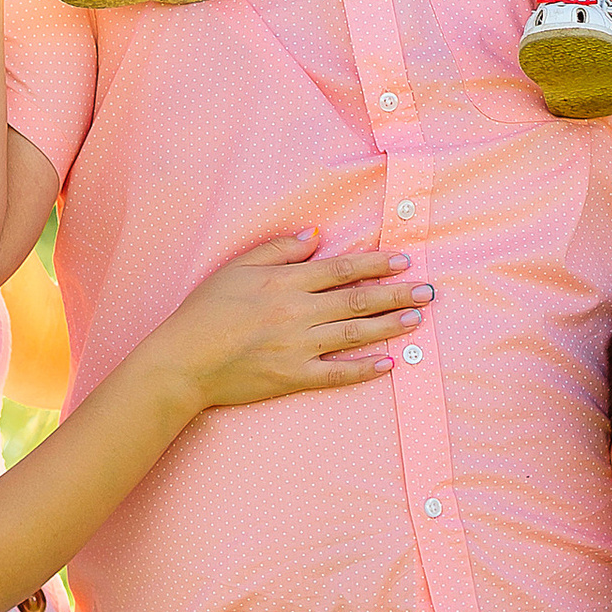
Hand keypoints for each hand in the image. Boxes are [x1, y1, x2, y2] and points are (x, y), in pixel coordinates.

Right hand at [149, 229, 429, 408]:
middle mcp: (298, 313)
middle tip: (428, 291)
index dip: (376, 264)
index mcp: (285, 283)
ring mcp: (298, 347)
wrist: (183, 361)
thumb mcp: (238, 267)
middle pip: (357, 300)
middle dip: (397, 294)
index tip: (404, 262)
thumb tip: (316, 234)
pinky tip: (387, 364)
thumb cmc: (205, 310)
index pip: (342, 269)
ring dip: (389, 326)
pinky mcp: (294, 377)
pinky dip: (364, 370)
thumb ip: (278, 249)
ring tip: (416, 320)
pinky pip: (337, 374)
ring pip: (355, 334)